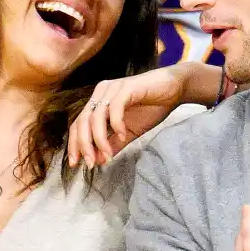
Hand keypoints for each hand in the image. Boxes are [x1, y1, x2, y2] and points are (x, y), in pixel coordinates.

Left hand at [68, 66, 189, 168]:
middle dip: (84, 145)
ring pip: (96, 116)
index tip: (76, 164)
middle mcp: (101, 93)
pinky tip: (123, 135)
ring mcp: (113, 88)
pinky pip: (115, 107)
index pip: (78, 124)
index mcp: (98, 102)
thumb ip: (114, 145)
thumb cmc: (152, 107)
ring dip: (99, 139)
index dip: (74, 144)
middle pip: (82, 121)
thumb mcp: (129, 132)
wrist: (175, 89)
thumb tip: (98, 161)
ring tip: (107, 155)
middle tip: (91, 163)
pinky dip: (116, 124)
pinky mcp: (127, 87)